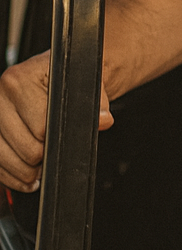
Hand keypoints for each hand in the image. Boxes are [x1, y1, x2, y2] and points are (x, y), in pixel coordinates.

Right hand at [0, 53, 113, 192]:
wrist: (55, 74)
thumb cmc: (70, 79)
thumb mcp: (87, 85)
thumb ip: (97, 104)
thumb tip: (103, 120)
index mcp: (21, 80)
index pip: (40, 127)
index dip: (56, 140)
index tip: (63, 139)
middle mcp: (1, 95)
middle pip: (25, 148)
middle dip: (44, 157)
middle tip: (54, 152)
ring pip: (6, 160)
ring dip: (28, 171)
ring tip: (43, 165)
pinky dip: (12, 175)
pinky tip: (28, 175)